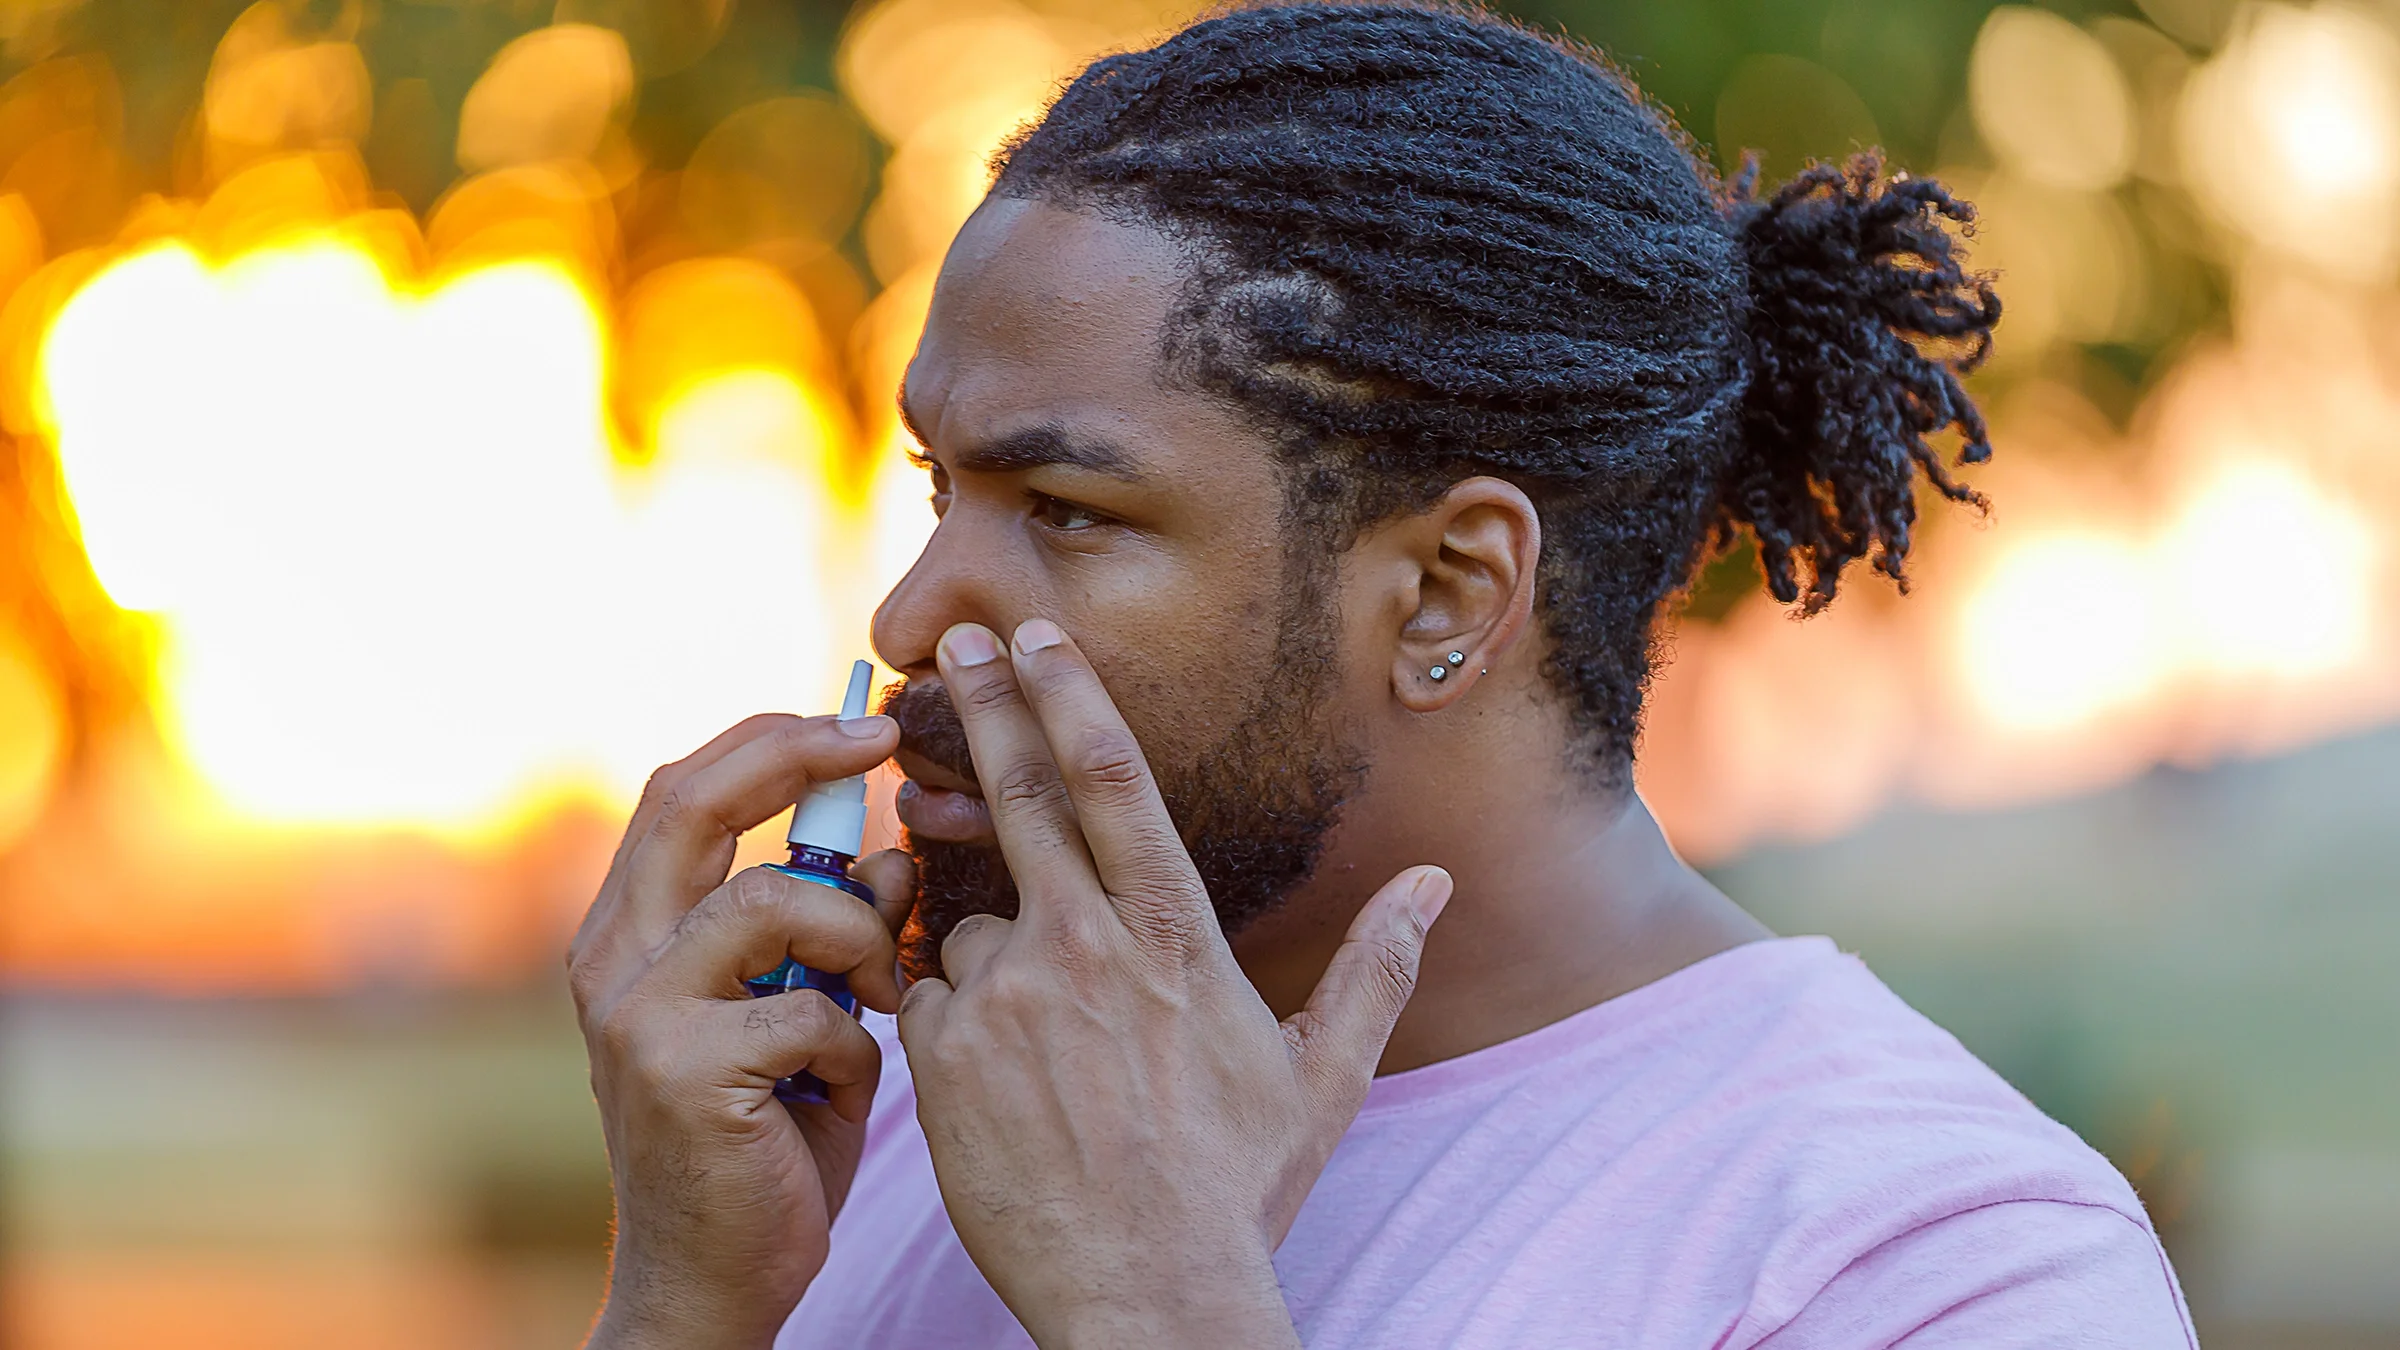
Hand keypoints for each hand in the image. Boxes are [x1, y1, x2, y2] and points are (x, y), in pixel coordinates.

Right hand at [568, 712, 913, 1349]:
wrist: (714, 1285)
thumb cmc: (769, 1145)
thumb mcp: (810, 1019)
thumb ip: (840, 937)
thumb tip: (898, 856)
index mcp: (632, 934)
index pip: (683, 790)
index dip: (771, 740)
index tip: (864, 722)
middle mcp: (612, 960)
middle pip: (691, 800)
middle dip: (796, 752)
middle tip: (880, 739)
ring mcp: (636, 1014)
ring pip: (771, 900)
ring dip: (856, 935)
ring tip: (880, 993)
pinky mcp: (680, 1072)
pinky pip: (808, 1009)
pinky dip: (854, 1043)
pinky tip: (841, 1090)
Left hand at [900, 620, 1451, 1349]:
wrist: (1148, 1293)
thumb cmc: (1238, 1189)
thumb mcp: (1324, 1075)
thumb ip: (1376, 964)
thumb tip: (1437, 880)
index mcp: (1176, 934)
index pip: (1112, 779)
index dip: (1068, 691)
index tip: (1031, 630)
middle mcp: (1085, 944)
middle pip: (1021, 791)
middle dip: (984, 702)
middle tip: (947, 640)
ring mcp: (1007, 996)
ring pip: (970, 920)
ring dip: (991, 943)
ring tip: (1040, 1037)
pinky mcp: (945, 1056)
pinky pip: (931, 997)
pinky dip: (955, 1013)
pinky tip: (998, 1078)